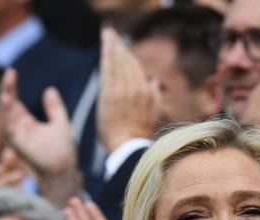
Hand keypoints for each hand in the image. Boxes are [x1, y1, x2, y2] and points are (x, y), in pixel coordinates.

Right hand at [0, 68, 76, 177]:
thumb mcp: (60, 122)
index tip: (12, 72)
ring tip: (6, 87)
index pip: (14, 101)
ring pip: (6, 115)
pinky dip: (7, 115)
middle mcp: (18, 129)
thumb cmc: (62, 151)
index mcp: (25, 123)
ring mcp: (16, 137)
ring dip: (5, 101)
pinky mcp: (18, 145)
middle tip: (9, 73)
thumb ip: (54, 107)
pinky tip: (7, 101)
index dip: (12, 87)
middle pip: (7, 105)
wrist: (64, 169)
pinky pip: (9, 127)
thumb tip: (50, 89)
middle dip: (7, 89)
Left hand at [97, 27, 159, 151]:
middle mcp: (135, 88)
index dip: (127, 54)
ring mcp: (122, 90)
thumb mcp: (153, 112)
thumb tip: (154, 80)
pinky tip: (104, 48)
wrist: (128, 145)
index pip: (135, 67)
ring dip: (112, 47)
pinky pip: (108, 71)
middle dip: (118, 46)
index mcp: (146, 91)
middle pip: (126, 61)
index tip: (121, 44)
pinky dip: (106, 58)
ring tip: (107, 35)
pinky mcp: (109, 95)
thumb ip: (154, 95)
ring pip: (117, 63)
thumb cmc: (139, 133)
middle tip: (111, 33)